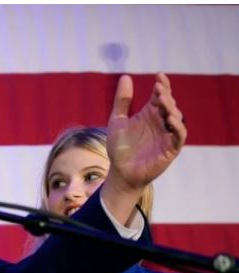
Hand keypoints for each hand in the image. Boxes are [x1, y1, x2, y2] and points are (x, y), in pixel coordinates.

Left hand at [106, 73, 185, 192]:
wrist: (120, 171)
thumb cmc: (119, 147)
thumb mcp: (118, 120)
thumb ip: (122, 100)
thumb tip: (126, 76)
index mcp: (150, 114)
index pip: (160, 96)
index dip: (162, 85)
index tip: (159, 76)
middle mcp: (161, 122)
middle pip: (169, 105)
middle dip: (165, 95)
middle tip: (158, 88)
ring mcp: (167, 135)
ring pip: (177, 118)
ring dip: (171, 108)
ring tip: (163, 100)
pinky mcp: (171, 148)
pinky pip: (179, 136)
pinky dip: (177, 127)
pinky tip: (170, 119)